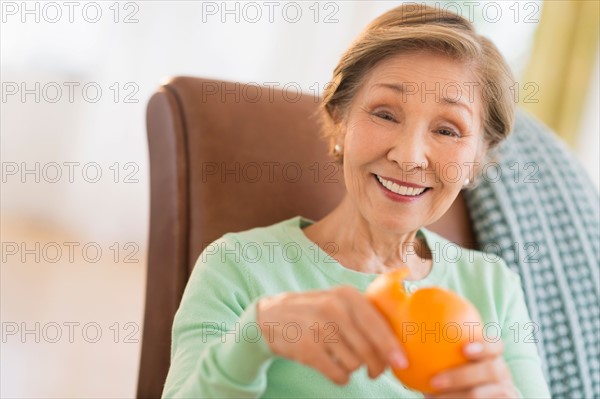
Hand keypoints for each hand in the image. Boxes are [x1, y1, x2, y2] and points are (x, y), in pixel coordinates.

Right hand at [256, 285, 407, 384]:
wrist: (273, 316)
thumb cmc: (317, 313)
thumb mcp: (340, 302)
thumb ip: (367, 315)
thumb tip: (398, 344)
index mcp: (347, 295)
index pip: (378, 325)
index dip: (392, 347)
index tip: (402, 363)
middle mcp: (334, 308)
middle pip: (369, 349)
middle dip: (376, 365)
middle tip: (375, 371)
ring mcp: (319, 328)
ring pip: (355, 364)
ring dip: (353, 368)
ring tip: (342, 359)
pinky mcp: (307, 349)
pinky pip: (338, 375)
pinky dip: (340, 377)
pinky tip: (333, 367)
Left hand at [425, 340, 518, 397]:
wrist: (459, 395)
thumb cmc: (448, 372)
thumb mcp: (444, 357)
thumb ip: (434, 344)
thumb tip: (403, 326)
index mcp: (491, 355)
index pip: (495, 345)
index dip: (484, 345)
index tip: (463, 348)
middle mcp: (501, 372)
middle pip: (491, 370)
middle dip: (462, 375)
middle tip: (434, 381)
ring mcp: (504, 391)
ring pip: (480, 394)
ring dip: (455, 395)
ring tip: (429, 397)